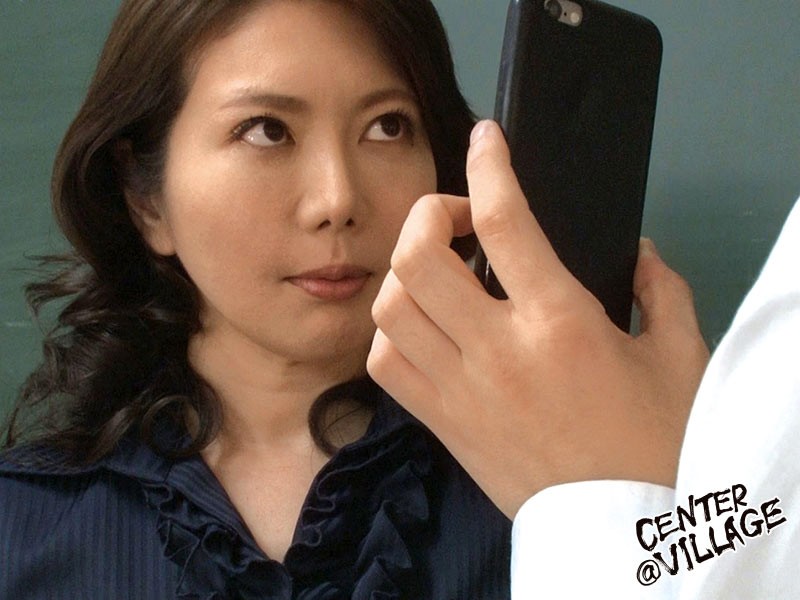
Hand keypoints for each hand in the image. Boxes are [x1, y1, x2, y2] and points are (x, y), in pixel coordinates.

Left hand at [367, 120, 708, 518]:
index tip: (487, 139)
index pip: (506, 221)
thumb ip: (659, 288)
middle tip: (462, 220)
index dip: (490, 165)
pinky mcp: (442, 424)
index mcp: (561, 324)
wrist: (626, 531)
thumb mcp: (680, 356)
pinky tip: (424, 327)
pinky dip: (391, 332)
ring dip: (405, 272)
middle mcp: (498, 352)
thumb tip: (634, 251)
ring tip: (440, 272)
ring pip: (389, 307)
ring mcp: (460, 391)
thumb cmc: (656, 444)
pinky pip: (384, 364)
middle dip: (429, 214)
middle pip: (418, 256)